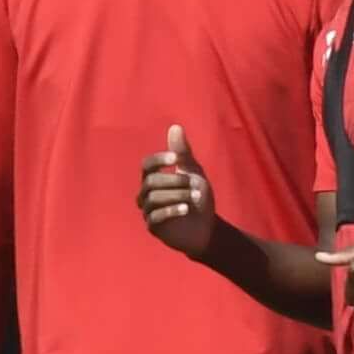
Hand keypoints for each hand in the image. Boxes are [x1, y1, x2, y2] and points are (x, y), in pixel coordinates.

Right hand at [137, 125, 220, 260]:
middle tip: (193, 183)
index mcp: (155, 178)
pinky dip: (171, 210)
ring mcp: (148, 211)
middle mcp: (147, 193)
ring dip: (177, 195)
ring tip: (194, 197)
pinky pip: (155, 217)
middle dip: (174, 180)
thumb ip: (183, 152)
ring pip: (153, 199)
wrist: (207, 227)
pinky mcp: (154, 227)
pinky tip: (185, 208)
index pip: (147, 165)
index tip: (175, 158)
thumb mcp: (194, 172)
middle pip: (151, 182)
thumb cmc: (197, 197)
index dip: (158, 159)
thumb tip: (175, 126)